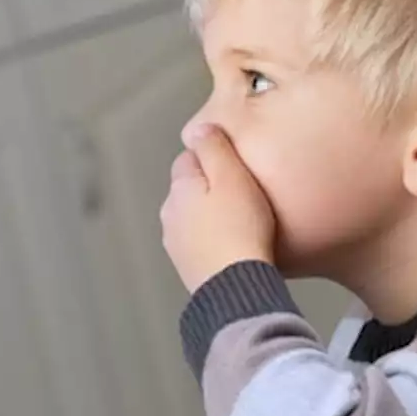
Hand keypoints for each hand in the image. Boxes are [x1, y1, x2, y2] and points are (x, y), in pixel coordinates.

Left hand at [161, 124, 274, 291]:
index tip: (237, 166)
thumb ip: (214, 148)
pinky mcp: (188, 267)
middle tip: (246, 195)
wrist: (236, 287)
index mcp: (179, 188)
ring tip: (245, 223)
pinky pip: (201, 243)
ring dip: (213, 216)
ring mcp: (176, 243)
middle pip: (191, 189)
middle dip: (213, 188)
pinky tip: (237, 247)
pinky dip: (215, 240)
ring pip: (194, 217)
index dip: (214, 158)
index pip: (189, 158)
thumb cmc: (240, 231)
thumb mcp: (232, 176)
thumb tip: (199, 128)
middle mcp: (170, 214)